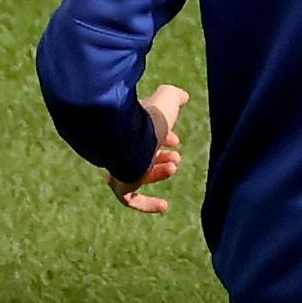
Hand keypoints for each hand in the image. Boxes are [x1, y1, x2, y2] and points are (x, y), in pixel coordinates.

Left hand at [109, 86, 188, 213]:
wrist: (130, 139)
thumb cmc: (147, 119)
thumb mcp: (166, 101)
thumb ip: (174, 96)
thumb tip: (183, 96)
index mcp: (129, 129)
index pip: (143, 135)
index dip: (162, 138)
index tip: (175, 141)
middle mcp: (121, 148)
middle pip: (142, 155)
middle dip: (162, 156)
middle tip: (176, 157)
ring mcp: (118, 168)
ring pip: (140, 174)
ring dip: (160, 172)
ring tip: (173, 167)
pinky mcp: (120, 186)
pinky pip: (132, 200)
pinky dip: (148, 204)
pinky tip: (164, 206)